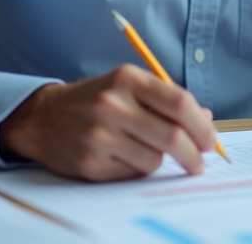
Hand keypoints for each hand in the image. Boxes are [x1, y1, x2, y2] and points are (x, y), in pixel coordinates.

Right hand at [0, 65, 218, 180]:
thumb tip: (206, 118)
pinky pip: (132, 173)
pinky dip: (136, 168)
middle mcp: (112, 104)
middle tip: (198, 162)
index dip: (201, 125)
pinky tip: (124, 156)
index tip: (209, 140)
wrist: (42, 117)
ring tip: (146, 150)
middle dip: (193, 154)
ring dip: (160, 160)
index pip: (179, 102)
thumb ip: (165, 99)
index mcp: (127, 79)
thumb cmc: (94, 100)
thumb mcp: (127, 86)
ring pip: (154, 159)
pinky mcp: (90, 162)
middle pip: (172, 136)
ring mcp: (99, 135)